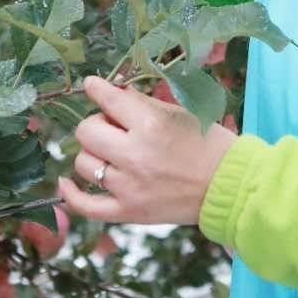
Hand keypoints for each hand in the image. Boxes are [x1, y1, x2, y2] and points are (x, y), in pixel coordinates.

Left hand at [58, 75, 237, 225]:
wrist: (231, 186)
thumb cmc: (209, 144)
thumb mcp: (178, 113)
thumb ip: (142, 104)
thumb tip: (111, 94)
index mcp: (151, 125)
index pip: (107, 98)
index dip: (96, 88)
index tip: (93, 85)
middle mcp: (135, 155)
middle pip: (86, 131)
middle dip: (97, 123)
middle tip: (113, 126)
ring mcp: (129, 187)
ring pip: (83, 164)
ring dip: (93, 154)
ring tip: (111, 154)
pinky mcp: (129, 212)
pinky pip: (86, 206)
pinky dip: (70, 194)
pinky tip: (66, 182)